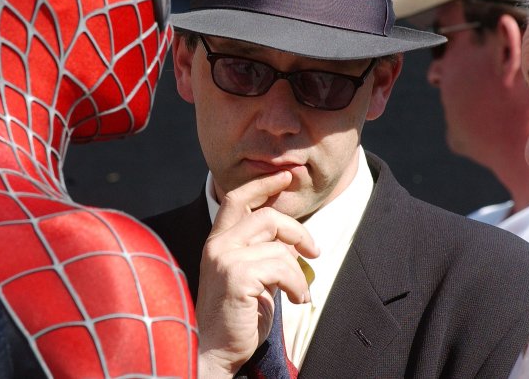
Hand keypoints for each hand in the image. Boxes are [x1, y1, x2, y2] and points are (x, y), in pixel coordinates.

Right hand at [195, 171, 319, 377]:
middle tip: (314, 251)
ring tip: (300, 292)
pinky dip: (298, 284)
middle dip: (298, 231)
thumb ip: (263, 254)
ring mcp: (225, 259)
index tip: (285, 176)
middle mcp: (217, 245)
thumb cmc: (236, 318)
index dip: (263, 184)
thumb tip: (292, 243)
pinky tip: (298, 299)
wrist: (214, 351)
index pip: (237, 198)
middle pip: (267, 216)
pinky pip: (282, 267)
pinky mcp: (237, 276)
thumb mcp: (251, 278)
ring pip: (279, 246)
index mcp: (218, 242)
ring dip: (299, 272)